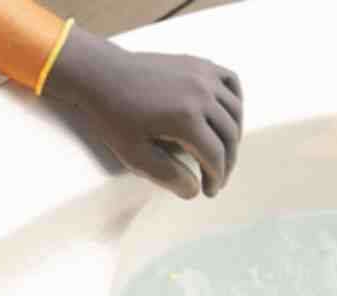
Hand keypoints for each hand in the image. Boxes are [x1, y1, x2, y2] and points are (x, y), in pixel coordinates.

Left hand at [41, 34, 243, 199]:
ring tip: (222, 153)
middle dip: (227, 162)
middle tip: (217, 179)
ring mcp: (203, 75)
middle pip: (229, 135)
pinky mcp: (199, 64)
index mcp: (186, 119)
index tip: (209, 191)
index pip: (215, 156)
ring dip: (233, 136)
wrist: (102, 75)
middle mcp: (201, 95)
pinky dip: (234, 101)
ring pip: (234, 110)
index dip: (216, 178)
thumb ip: (166, 175)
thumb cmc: (113, 116)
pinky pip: (230, 82)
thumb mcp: (134, 154)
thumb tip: (194, 190)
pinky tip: (226, 118)